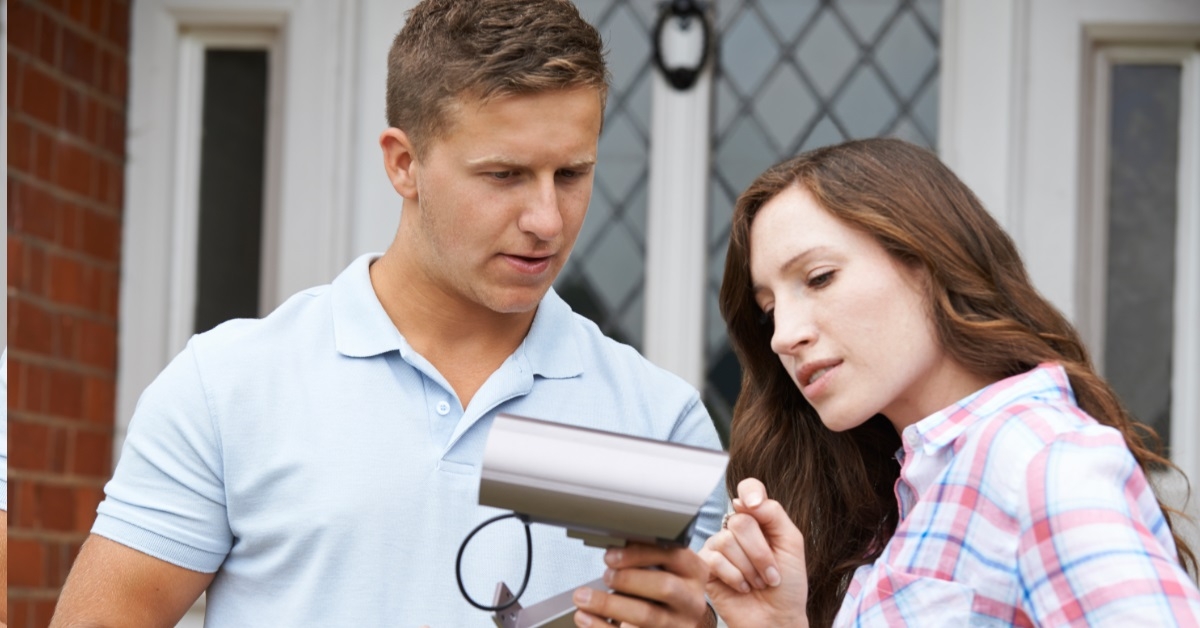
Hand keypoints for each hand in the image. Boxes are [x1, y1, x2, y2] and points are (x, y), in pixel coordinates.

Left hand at [572, 542, 710, 627]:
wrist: (678, 624)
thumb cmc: (667, 593)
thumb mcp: (667, 570)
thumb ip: (648, 557)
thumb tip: (613, 544)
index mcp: (694, 573)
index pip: (673, 555)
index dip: (640, 553)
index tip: (612, 555)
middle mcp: (691, 601)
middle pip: (664, 587)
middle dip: (628, 578)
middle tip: (605, 575)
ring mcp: (678, 625)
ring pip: (646, 616)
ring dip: (608, 604)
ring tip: (583, 597)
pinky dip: (601, 626)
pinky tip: (585, 617)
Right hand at [698, 478, 808, 626]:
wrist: (777, 618)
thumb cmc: (787, 586)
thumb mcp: (791, 544)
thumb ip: (774, 515)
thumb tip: (748, 500)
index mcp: (758, 520)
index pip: (749, 489)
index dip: (750, 492)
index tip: (755, 505)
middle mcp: (736, 530)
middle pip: (740, 521)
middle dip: (761, 553)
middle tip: (770, 573)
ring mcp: (718, 547)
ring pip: (727, 541)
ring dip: (749, 569)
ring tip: (756, 583)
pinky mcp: (705, 566)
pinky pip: (715, 560)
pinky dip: (735, 577)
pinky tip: (741, 587)